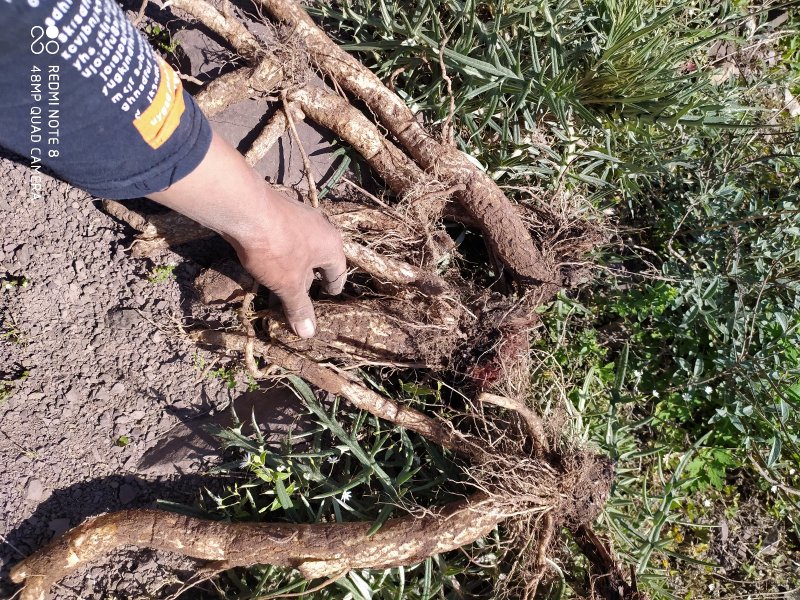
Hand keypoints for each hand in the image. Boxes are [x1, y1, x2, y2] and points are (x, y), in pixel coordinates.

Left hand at [229, 189, 346, 337]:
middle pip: (318, 259)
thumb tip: (309, 333)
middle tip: (302, 295)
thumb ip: (299, 307)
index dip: (333, 287)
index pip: (338, 272)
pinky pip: (284, 238)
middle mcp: (320, 228)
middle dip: (309, 279)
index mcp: (331, 246)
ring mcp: (298, 217)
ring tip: (281, 283)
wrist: (246, 208)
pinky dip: (279, 254)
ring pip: (299, 248)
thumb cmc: (276, 249)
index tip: (330, 295)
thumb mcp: (288, 284)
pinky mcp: (278, 212)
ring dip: (292, 267)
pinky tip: (266, 263)